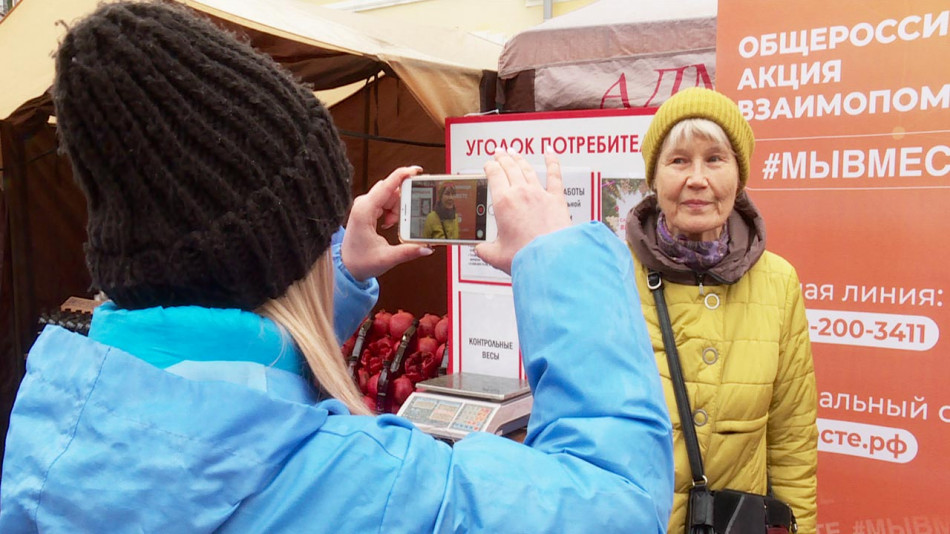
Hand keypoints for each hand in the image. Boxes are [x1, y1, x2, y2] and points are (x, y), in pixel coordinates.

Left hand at [342, 166, 432, 280]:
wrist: (346, 266)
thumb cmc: (360, 261)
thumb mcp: (386, 258)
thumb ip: (408, 252)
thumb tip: (426, 248)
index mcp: (364, 211)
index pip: (386, 185)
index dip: (403, 175)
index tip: (417, 170)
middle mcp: (363, 204)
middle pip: (391, 189)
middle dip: (404, 200)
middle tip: (411, 214)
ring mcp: (364, 205)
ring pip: (389, 195)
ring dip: (398, 208)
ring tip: (394, 225)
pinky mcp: (367, 209)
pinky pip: (385, 201)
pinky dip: (393, 211)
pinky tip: (390, 224)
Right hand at [475, 151, 570, 273]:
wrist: (550, 259)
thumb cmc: (525, 256)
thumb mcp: (497, 255)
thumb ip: (485, 250)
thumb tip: (481, 249)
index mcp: (503, 202)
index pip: (494, 175)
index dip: (489, 166)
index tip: (488, 164)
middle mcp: (521, 193)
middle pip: (509, 167)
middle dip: (502, 158)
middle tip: (499, 152)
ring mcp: (539, 194)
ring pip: (527, 169)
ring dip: (519, 158)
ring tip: (514, 152)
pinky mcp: (556, 199)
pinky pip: (554, 175)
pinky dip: (552, 162)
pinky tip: (550, 153)